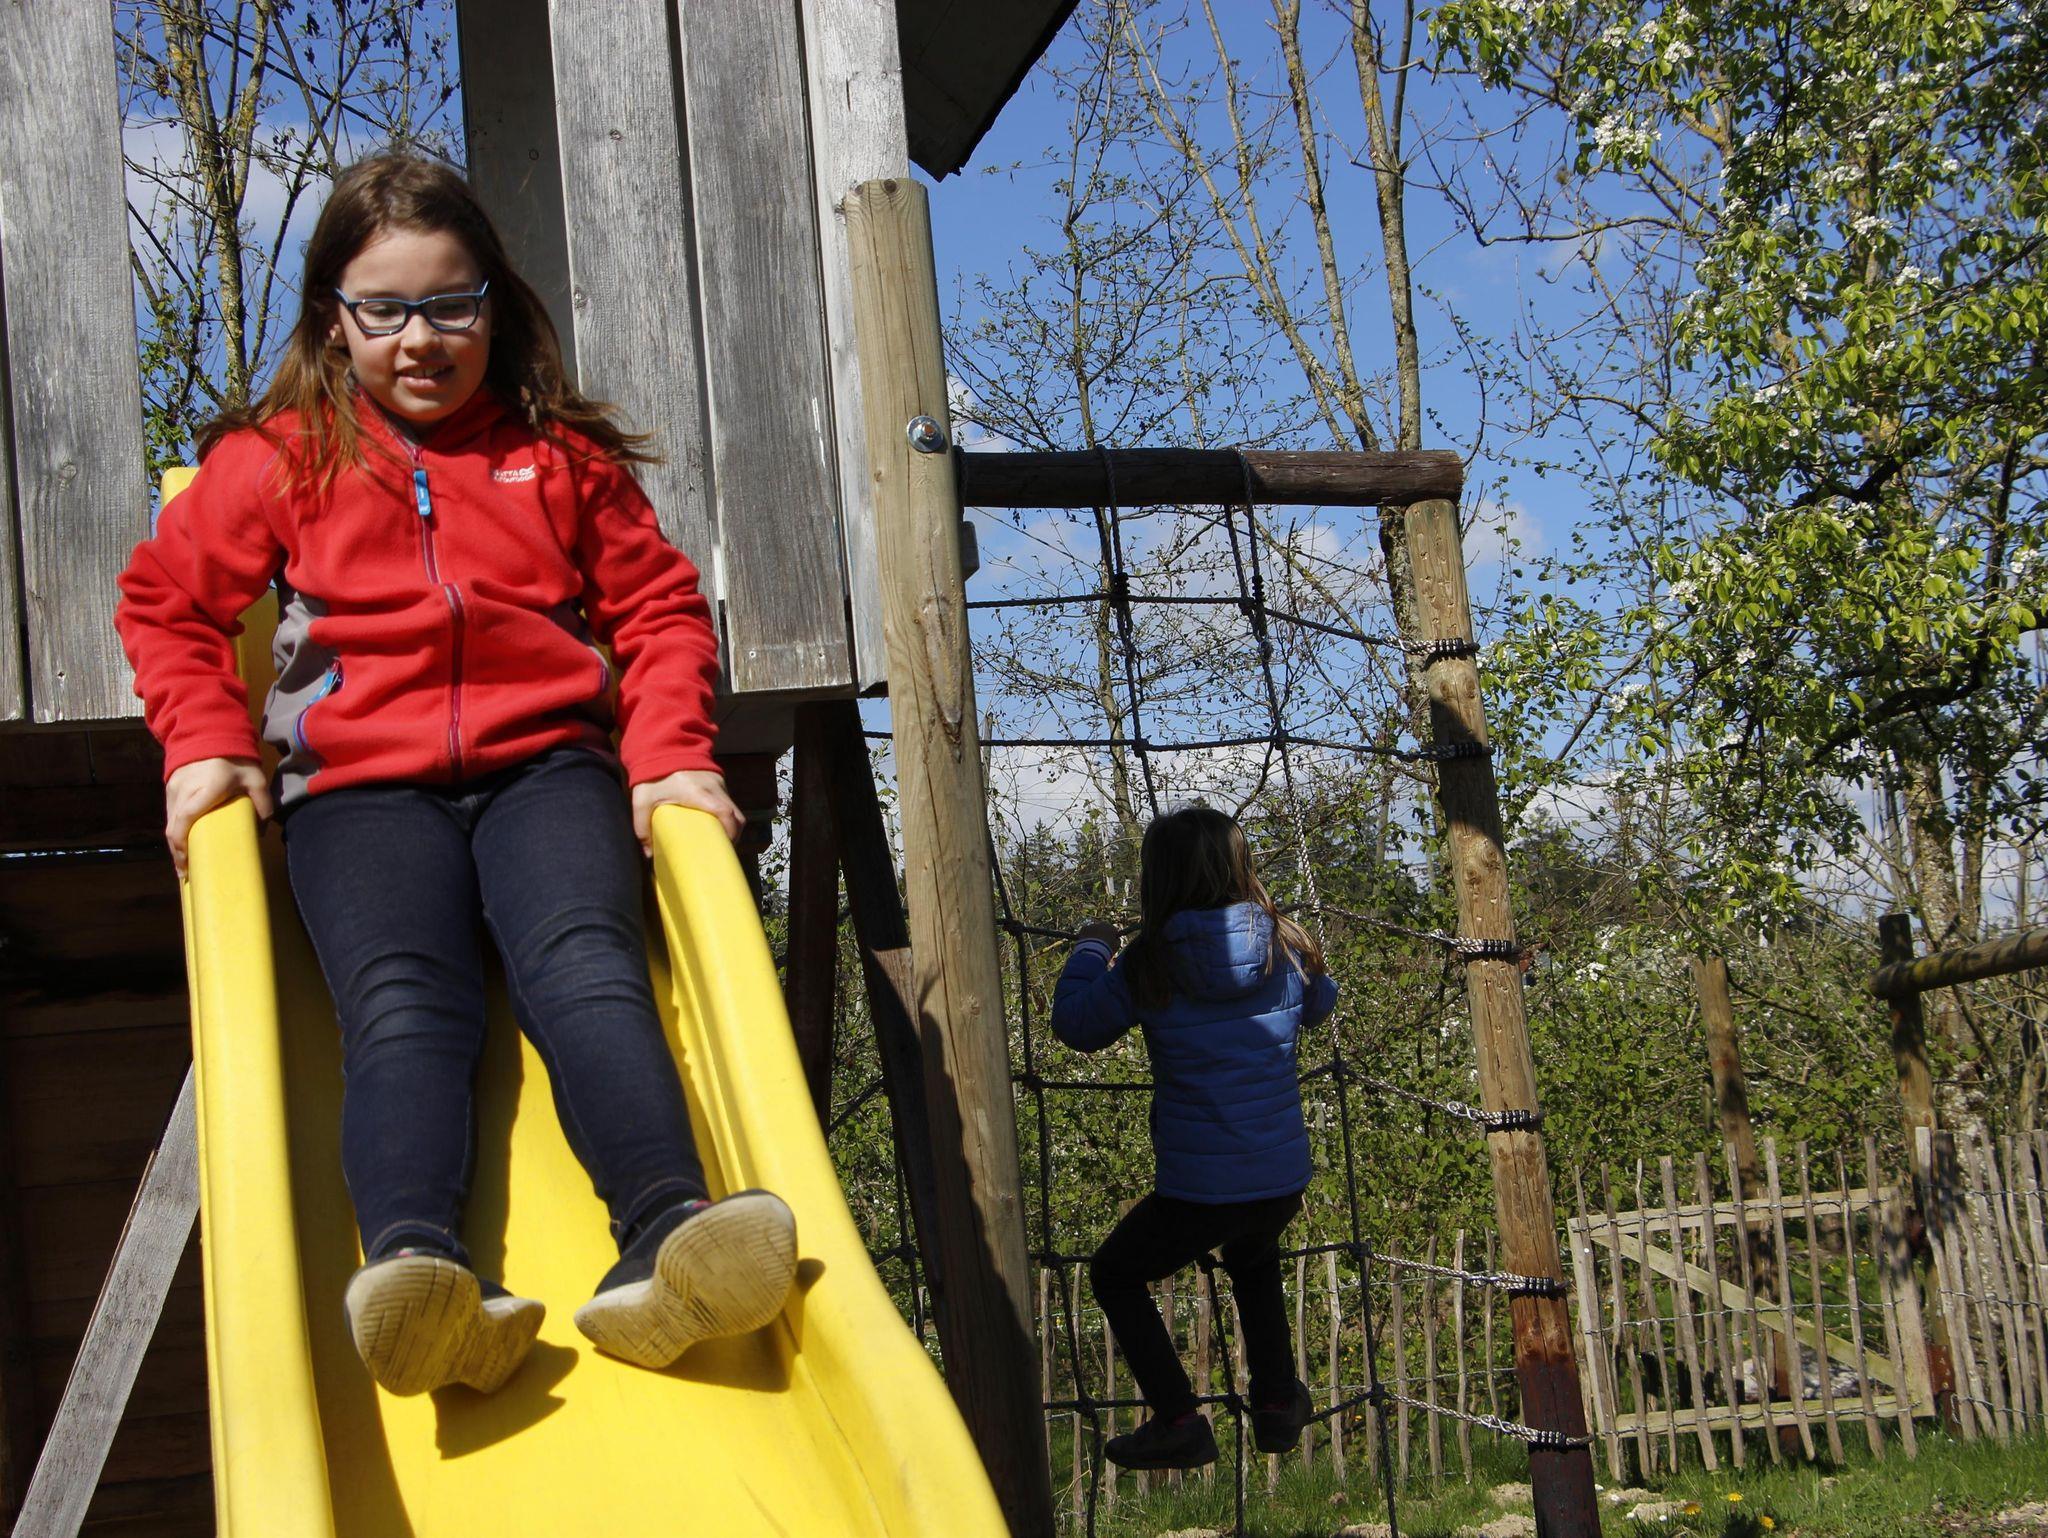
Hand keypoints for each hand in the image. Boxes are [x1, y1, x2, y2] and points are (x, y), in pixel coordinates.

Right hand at [165, 757, 272, 879]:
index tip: (187, 866)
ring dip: (174, 844)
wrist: (209, 731)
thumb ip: (262, 802)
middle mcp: (183, 791)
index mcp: (204, 789)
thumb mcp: (255, 778)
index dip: (182, 845)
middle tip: (186, 874)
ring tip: (184, 864)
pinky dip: (174, 831)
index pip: (186, 820)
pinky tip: (181, 843)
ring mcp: (173, 789)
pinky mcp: (170, 788)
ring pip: (169, 823)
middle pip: (173, 828)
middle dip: (177, 853)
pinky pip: (170, 814)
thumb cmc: (235, 758)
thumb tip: (262, 830)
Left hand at [631, 769, 742, 850]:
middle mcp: (714, 788)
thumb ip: (642, 826)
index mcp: (698, 793)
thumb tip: (649, 854)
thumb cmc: (653, 774)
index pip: (725, 813)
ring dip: (731, 827)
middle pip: (737, 816)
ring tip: (718, 842)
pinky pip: (729, 803)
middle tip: (720, 851)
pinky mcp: (718, 782)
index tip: (724, 849)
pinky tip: (714, 826)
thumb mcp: (642, 800)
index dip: (730, 833)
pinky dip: (726, 817)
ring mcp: (719, 784)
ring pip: (735, 810)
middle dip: (733, 836)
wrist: (663, 744)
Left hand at [1076, 919, 1121, 950]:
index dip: (1110, 937)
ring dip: (1092, 936)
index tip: (1108, 943)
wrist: (1093, 951)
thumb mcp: (1116, 946)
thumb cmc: (1107, 949)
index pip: (1112, 930)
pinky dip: (1085, 937)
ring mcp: (1092, 925)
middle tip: (1099, 945)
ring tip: (1091, 946)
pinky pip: (1085, 933)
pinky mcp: (1083, 928)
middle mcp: (1101, 924)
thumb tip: (1116, 939)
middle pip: (1102, 929)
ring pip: (1093, 931)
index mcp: (1111, 927)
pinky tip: (1085, 944)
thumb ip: (1117, 940)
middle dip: (1100, 935)